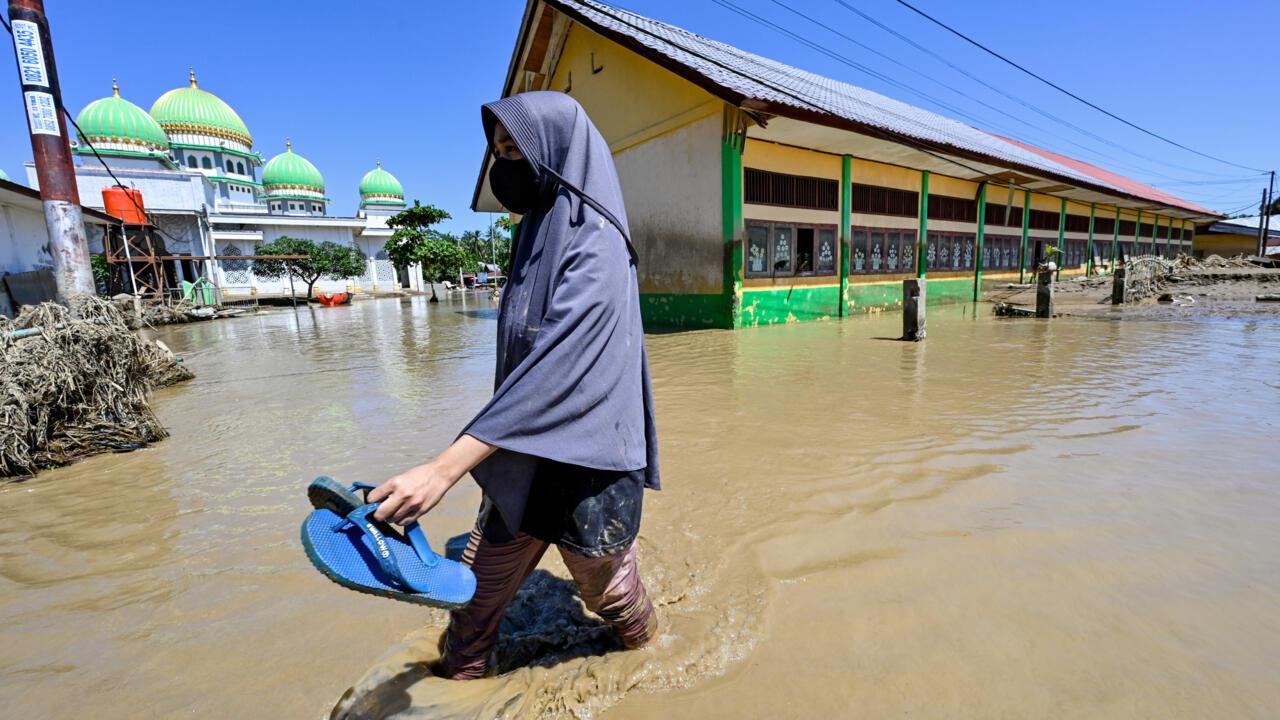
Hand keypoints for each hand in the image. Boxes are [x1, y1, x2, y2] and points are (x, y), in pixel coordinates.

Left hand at [367, 435, 496, 525]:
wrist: (439, 475)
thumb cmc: (420, 475)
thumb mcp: (401, 478)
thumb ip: (389, 489)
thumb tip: (376, 501)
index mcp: (395, 483)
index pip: (373, 497)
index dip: (371, 502)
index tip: (372, 503)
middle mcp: (403, 494)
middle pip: (381, 513)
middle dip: (378, 515)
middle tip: (380, 512)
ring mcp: (412, 504)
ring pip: (392, 520)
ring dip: (391, 517)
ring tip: (395, 511)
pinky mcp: (420, 511)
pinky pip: (404, 522)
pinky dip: (400, 521)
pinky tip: (402, 514)